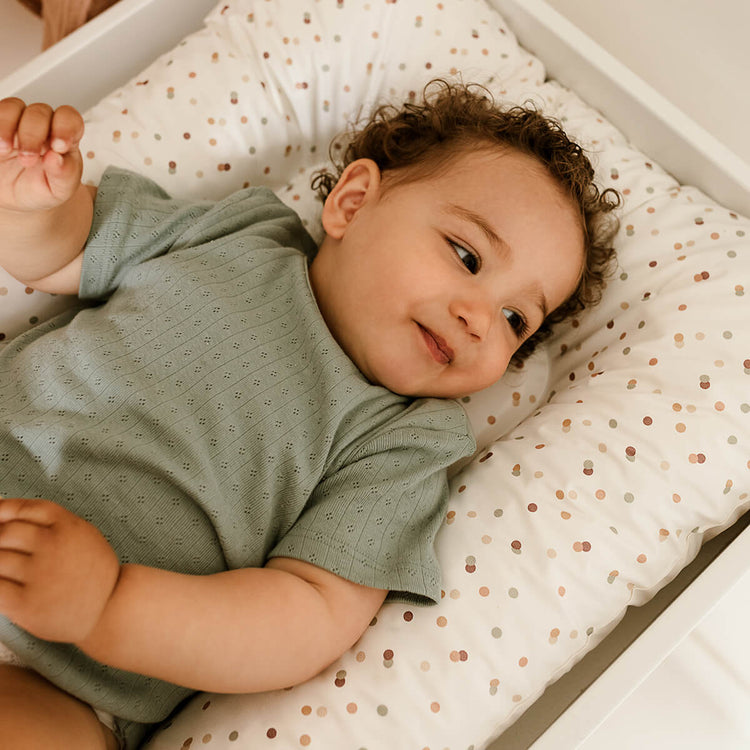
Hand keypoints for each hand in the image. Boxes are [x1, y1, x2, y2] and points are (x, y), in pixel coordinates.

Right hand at [0, 98, 84, 212]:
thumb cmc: (43, 188)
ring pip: (13, 107)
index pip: (70, 119)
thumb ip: (63, 174)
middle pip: (40, 112)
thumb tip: (56, 158)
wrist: (18, 197)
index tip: (58, 147)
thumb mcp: (60, 189)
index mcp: (64, 138)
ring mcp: (17, 122)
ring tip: (4, 150)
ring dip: (7, 126)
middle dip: (33, 134)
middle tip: (27, 159)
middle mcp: (42, 125)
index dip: (65, 127)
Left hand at [0, 498, 119, 643]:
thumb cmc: (96, 573)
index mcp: (69, 526)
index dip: (3, 511)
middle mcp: (53, 546)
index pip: (24, 509)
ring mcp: (39, 574)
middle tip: (5, 549)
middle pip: (5, 533)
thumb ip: (52, 522)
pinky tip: (6, 583)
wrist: (111, 608)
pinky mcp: (26, 604)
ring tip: (10, 570)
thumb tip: (7, 512)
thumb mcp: (84, 534)